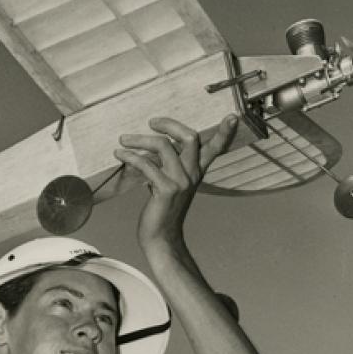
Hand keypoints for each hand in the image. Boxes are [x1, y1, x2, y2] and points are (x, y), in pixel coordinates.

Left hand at [115, 115, 236, 251]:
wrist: (160, 237)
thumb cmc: (161, 210)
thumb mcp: (169, 184)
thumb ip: (168, 166)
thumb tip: (152, 146)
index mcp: (196, 172)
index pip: (214, 149)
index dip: (223, 133)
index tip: (233, 116)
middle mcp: (192, 174)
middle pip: (189, 137)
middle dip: (169, 124)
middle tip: (151, 122)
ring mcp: (180, 181)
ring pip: (164, 146)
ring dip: (139, 140)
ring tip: (123, 140)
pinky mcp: (166, 189)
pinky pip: (147, 164)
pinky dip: (130, 157)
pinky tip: (120, 155)